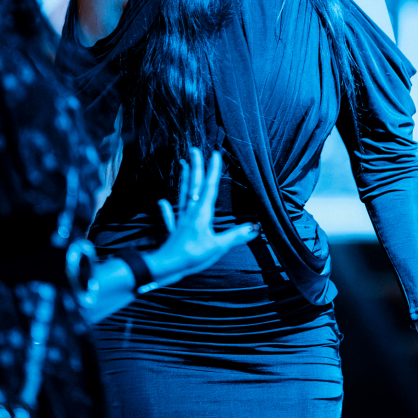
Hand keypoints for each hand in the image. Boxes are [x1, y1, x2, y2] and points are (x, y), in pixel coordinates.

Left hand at [148, 148, 258, 286]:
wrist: (166, 267)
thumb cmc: (191, 256)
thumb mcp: (217, 247)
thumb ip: (235, 236)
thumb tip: (255, 227)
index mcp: (202, 214)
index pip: (210, 188)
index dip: (213, 170)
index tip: (215, 154)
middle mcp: (191, 213)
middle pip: (194, 186)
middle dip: (196, 167)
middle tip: (194, 150)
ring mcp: (181, 221)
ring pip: (183, 196)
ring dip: (184, 180)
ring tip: (182, 164)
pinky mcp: (174, 232)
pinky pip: (170, 217)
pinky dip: (166, 209)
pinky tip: (162, 202)